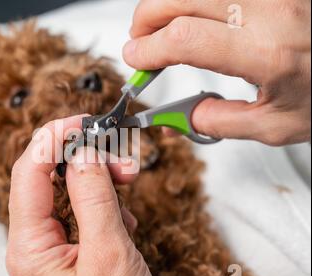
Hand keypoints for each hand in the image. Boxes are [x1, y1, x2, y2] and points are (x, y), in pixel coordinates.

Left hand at [6, 115, 156, 275]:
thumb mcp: (108, 253)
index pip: (29, 170)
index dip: (54, 137)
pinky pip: (83, 212)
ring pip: (69, 192)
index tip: (84, 120)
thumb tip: (85, 149)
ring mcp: (52, 246)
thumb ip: (94, 197)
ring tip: (128, 188)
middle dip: (85, 159)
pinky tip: (124, 223)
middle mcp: (34, 242)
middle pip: (49, 177)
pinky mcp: (72, 251)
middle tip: (119, 156)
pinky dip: (107, 207)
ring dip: (100, 182)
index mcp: (29, 244)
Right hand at [123, 0, 310, 145]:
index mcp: (266, 53)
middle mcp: (269, 10)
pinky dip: (194, 2)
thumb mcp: (276, 125)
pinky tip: (193, 17)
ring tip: (164, 30)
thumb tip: (184, 115)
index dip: (148, 49)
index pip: (184, 39)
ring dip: (167, 6)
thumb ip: (220, 122)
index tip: (135, 61)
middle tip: (140, 42)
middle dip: (145, 19)